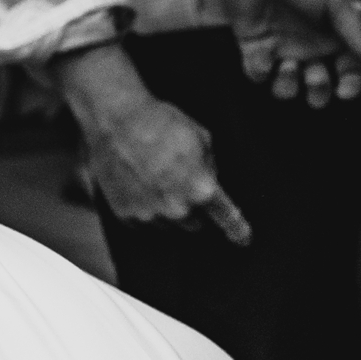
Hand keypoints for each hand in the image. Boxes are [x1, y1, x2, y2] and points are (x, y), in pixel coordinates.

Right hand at [53, 42, 251, 246]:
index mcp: (201, 189)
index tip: (244, 240)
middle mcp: (177, 208)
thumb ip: (210, 166)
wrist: (117, 119)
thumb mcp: (200, 138)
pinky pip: (141, 222)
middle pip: (194, 224)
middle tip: (177, 182)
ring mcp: (148, 213)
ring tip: (152, 179)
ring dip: (165, 209)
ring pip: (166, 224)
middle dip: (191, 208)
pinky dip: (142, 208)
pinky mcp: (125, 213)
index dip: (238, 231)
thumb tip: (209, 180)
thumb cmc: (160, 123)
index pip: (227, 218)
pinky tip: (137, 185)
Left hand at [224, 0, 360, 106]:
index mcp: (334, 36)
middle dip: (317, 91)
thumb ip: (356, 33)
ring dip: (288, 85)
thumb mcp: (335, 1)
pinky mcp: (252, 46)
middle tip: (314, 76)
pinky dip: (259, 70)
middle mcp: (308, 47)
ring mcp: (280, 48)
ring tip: (289, 65)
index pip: (348, 71)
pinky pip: (255, 73)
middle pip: (316, 87)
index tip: (345, 91)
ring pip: (286, 87)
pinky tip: (263, 54)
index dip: (350, 85)